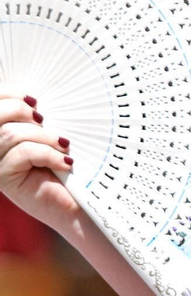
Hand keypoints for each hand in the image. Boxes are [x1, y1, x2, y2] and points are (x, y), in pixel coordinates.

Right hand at [0, 87, 78, 231]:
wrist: (79, 201)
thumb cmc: (68, 161)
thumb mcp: (53, 132)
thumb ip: (40, 116)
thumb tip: (35, 97)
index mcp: (2, 130)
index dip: (8, 94)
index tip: (34, 100)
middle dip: (22, 112)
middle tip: (45, 121)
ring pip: (10, 135)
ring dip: (44, 136)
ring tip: (64, 145)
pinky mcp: (5, 179)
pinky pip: (23, 153)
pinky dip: (49, 154)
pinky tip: (66, 162)